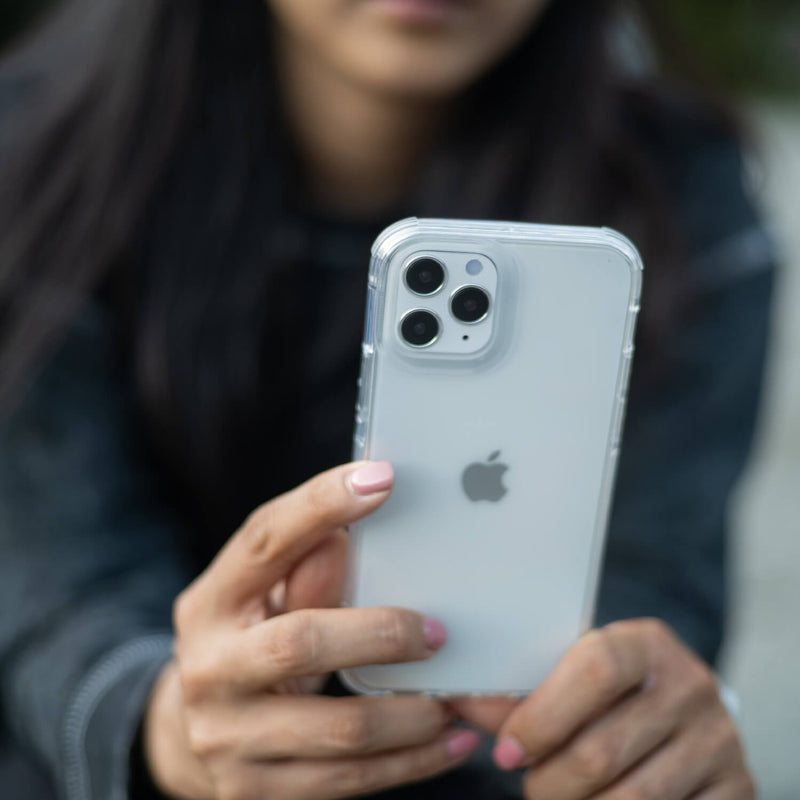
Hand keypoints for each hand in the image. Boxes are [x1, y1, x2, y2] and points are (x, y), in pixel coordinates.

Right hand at [145, 461, 480, 799]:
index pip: (265, 540)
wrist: (190, 734)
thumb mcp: (261, 596)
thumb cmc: (248, 639)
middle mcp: (209, 667)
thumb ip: (304, 564)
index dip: (321, 505)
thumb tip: (359, 525)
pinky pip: (349, 783)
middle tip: (438, 631)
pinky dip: (412, 763)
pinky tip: (452, 741)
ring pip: (339, 729)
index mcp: (211, 600)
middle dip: (381, 635)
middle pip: (301, 643)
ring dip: (412, 711)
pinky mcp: (253, 792)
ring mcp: (227, 738)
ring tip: (458, 695)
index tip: (383, 477)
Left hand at [451, 619, 754, 799]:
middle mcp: (690, 684)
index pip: (594, 668)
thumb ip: (522, 693)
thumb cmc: (611, 694)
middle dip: (547, 782)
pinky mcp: (737, 788)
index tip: (504, 752)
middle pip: (601, 749)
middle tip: (528, 787)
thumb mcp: (576, 677)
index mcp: (645, 643)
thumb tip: (453, 700)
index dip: (541, 716)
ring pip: (630, 798)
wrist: (685, 717)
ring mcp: (718, 739)